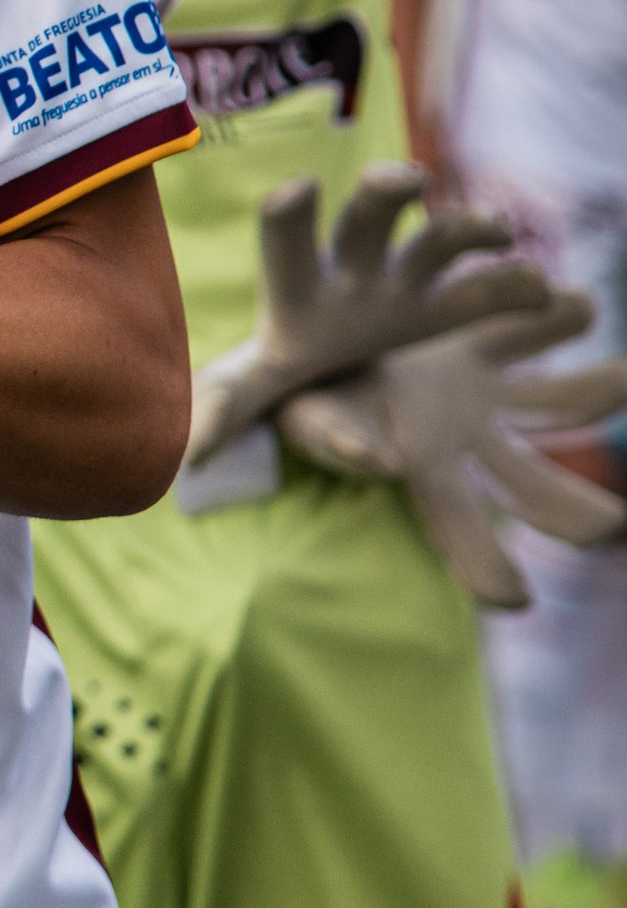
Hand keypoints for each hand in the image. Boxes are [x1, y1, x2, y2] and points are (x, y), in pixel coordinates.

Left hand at [185, 165, 558, 467]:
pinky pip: (482, 292)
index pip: (285, 243)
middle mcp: (353, 268)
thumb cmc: (290, 355)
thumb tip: (190, 451)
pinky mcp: (445, 302)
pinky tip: (542, 291)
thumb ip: (225, 405)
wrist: (337, 350)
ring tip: (496, 228)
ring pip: (434, 243)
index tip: (296, 191)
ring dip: (465, 229)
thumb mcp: (255, 385)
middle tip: (405, 181)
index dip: (288, 219)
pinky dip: (513, 287)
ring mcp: (403, 279)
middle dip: (384, 195)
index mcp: (299, 288)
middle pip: (365, 220)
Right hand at [279, 298, 626, 607]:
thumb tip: (384, 463)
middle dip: (574, 511)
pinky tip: (574, 304)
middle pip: (535, 489)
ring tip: (623, 378)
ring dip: (595, 393)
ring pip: (560, 404)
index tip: (515, 602)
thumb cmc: (312, 403)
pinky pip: (533, 332)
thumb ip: (342, 442)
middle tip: (609, 526)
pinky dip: (560, 318)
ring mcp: (489, 393)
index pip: (462, 536)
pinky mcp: (488, 341)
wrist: (322, 350)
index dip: (486, 570)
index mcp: (431, 474)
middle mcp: (475, 443)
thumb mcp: (315, 423)